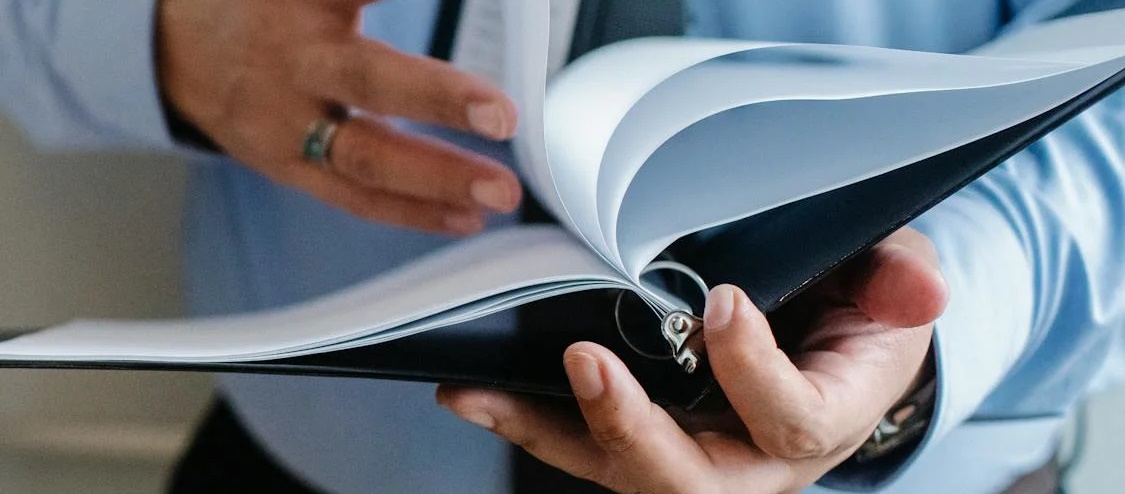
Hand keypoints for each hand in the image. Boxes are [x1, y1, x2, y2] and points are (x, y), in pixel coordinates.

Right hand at [158, 0, 521, 234]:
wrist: (173, 48)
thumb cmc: (265, 2)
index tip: (501, 8)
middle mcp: (296, 57)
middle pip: (368, 78)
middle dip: (439, 98)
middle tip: (504, 116)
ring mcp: (288, 121)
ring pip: (366, 155)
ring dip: (439, 178)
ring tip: (499, 193)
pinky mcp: (286, 165)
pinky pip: (353, 197)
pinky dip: (412, 212)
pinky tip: (465, 219)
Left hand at [438, 228, 947, 492]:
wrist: (830, 344)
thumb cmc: (858, 310)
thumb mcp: (890, 283)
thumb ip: (898, 283)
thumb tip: (922, 288)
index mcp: (822, 420)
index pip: (788, 422)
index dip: (751, 371)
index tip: (720, 301)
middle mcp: (752, 461)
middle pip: (689, 481)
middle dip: (633, 430)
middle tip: (586, 362)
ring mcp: (694, 456)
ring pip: (620, 473)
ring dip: (550, 431)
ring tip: (481, 392)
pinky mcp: (647, 440)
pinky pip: (583, 447)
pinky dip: (527, 421)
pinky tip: (473, 394)